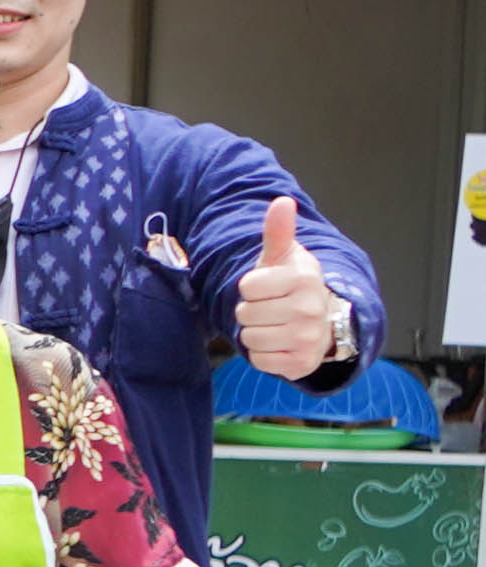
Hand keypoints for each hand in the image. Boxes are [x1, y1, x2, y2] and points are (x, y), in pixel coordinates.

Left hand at [233, 194, 342, 379]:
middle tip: (271, 307)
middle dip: (251, 311)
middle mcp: (311, 309)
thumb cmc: (291, 285)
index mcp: (304, 279)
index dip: (250, 287)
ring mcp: (308, 339)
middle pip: (245, 313)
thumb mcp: (283, 256)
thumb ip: (277, 231)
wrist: (320, 321)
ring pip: (249, 338)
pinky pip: (259, 360)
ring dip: (255, 332)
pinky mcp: (301, 364)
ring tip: (274, 324)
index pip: (247, 286)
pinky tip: (278, 342)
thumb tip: (281, 202)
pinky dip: (262, 354)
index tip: (267, 286)